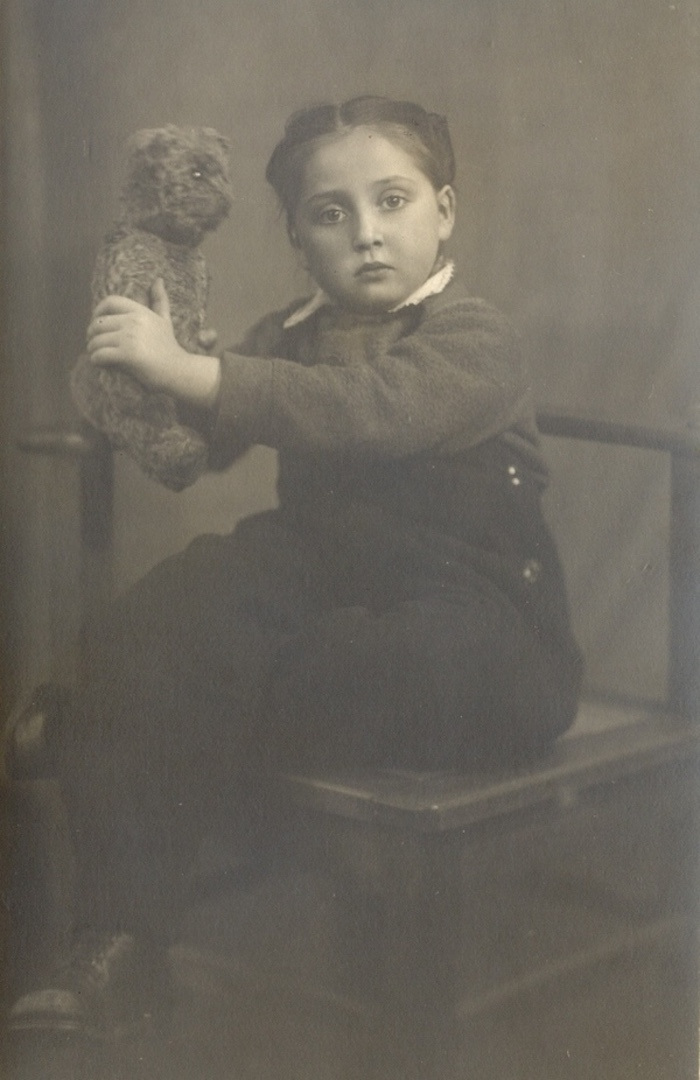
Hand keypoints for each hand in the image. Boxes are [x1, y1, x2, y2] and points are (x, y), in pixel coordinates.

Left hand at [86, 280, 220, 406]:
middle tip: (93, 343)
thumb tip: (158, 280)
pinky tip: (99, 363)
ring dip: (92, 349)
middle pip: (99, 322)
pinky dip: (95, 360)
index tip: (97, 322)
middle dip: (92, 334)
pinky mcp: (127, 355)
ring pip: (97, 340)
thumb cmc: (169, 348)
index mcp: (140, 312)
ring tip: (95, 355)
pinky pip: (100, 355)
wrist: (179, 371)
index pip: (110, 302)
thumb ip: (160, 300)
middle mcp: (134, 321)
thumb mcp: (165, 320)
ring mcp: (130, 338)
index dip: (97, 311)